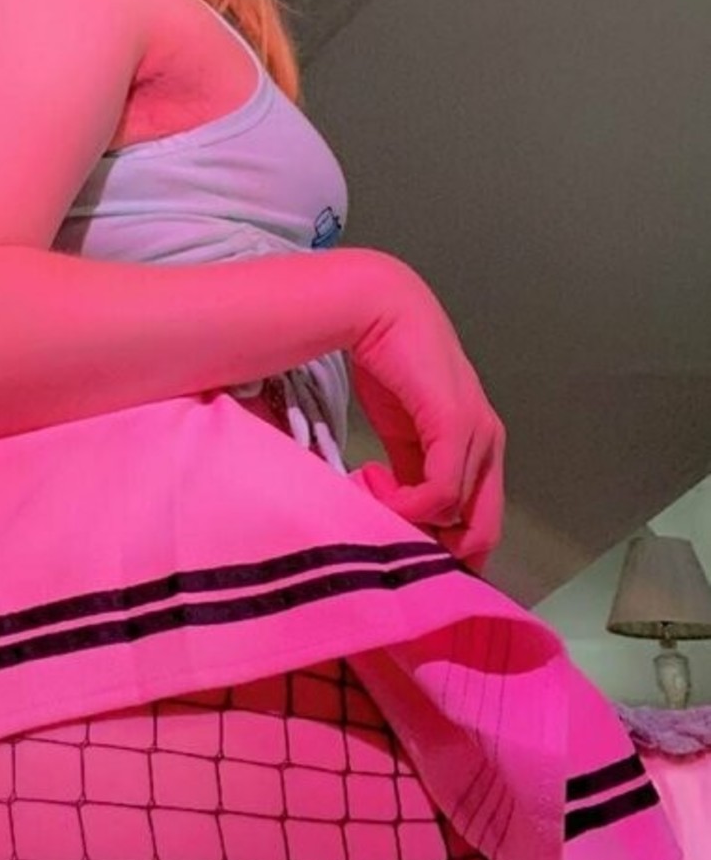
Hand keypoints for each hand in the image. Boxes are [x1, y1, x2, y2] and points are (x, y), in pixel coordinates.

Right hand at [347, 260, 504, 569]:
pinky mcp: (456, 424)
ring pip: (460, 515)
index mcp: (482, 445)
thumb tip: (404, 517)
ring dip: (412, 522)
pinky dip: (408, 505)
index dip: (448, 546)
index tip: (404, 549)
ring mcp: (478, 434)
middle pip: (483, 529)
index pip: (482, 520)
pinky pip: (442, 491)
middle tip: (391, 543)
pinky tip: (372, 484)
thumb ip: (410, 474)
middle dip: (438, 549)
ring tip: (369, 494)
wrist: (380, 310)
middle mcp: (489, 442)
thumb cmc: (392, 365)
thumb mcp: (403, 434)